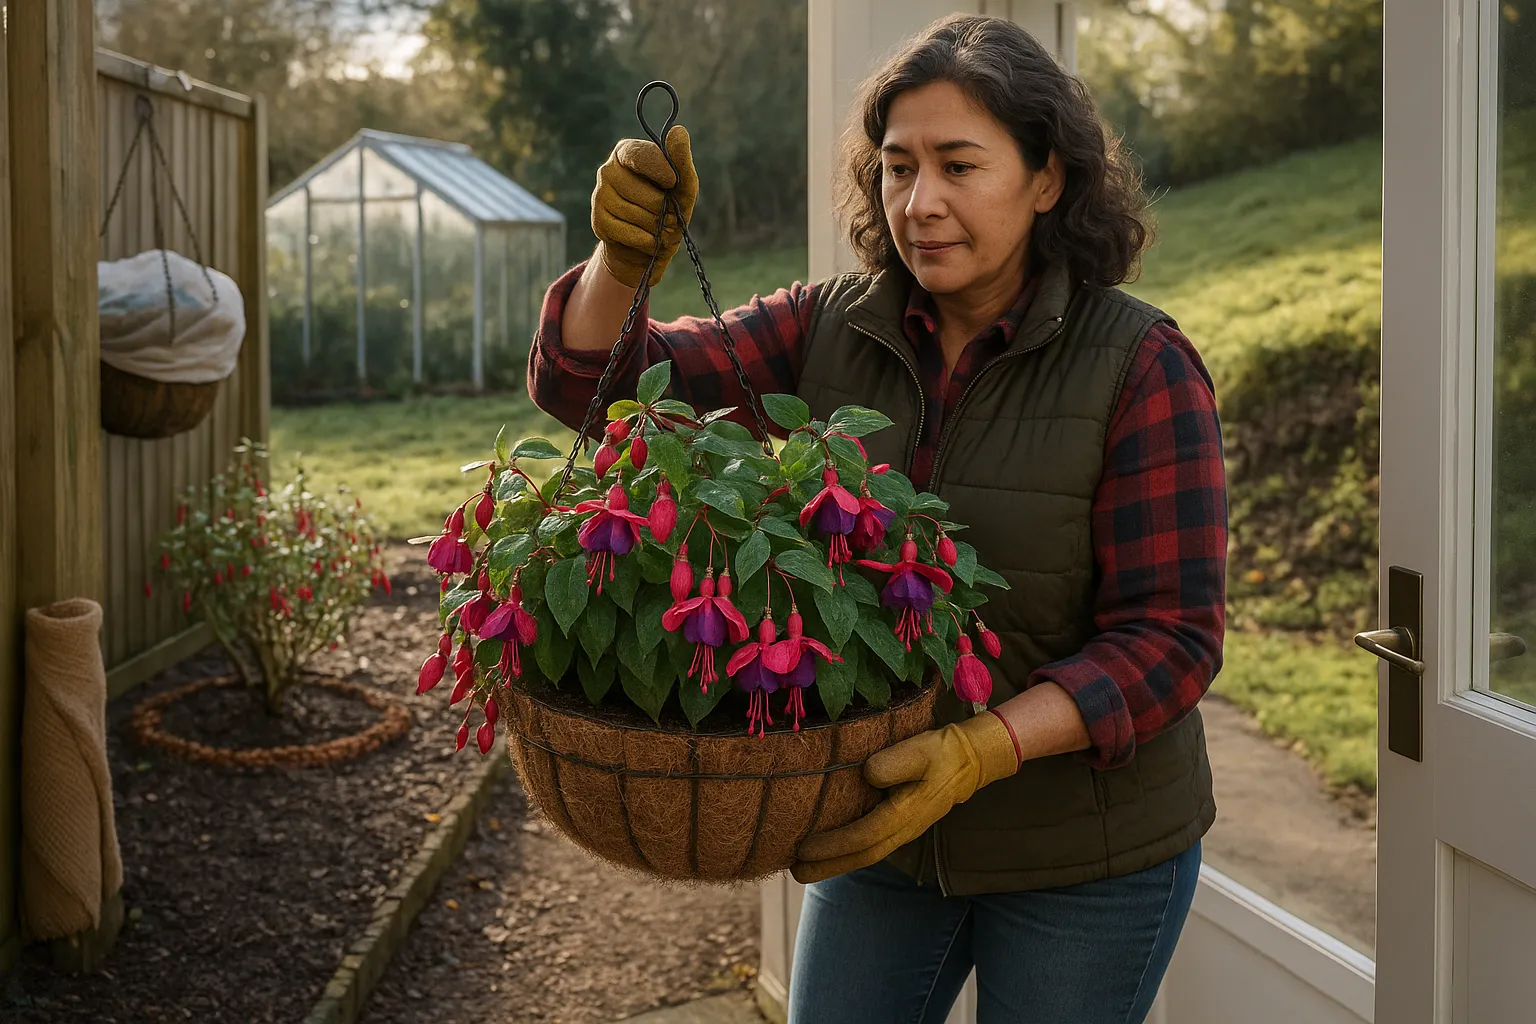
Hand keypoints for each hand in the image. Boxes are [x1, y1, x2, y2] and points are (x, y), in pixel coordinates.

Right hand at [591, 124, 698, 288]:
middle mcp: (607, 170)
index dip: (659, 170)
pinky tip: (647, 238)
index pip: (639, 155)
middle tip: (666, 214)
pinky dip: (645, 240)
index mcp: (626, 152)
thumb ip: (681, 160)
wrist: (650, 243)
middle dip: (662, 209)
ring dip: (655, 226)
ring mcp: (599, 195)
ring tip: (656, 226)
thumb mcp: (682, 186)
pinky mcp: (597, 221)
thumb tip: (678, 130)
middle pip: (642, 192)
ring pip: (635, 214)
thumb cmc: (669, 208)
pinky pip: (628, 232)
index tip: (672, 182)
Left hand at [791, 711, 1019, 884]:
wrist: (970, 760)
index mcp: (904, 814)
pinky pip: (870, 844)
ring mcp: (903, 830)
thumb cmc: (942, 752)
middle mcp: (902, 829)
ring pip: (866, 853)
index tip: (803, 849)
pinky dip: (848, 852)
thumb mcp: (919, 750)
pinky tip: (831, 851)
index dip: (832, 845)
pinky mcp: (901, 823)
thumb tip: (868, 774)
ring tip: (805, 869)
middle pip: (861, 855)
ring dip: (836, 864)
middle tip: (795, 874)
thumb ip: (894, 763)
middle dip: (827, 866)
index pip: (862, 836)